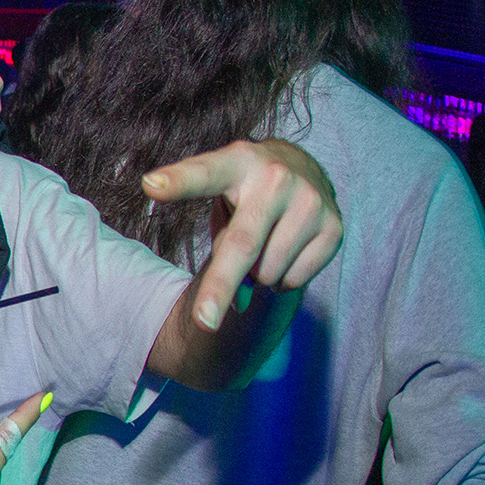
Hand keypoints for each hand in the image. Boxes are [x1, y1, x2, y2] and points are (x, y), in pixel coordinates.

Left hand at [140, 139, 341, 330]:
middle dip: (220, 287)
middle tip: (203, 323)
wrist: (304, 168)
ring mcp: (310, 200)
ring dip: (256, 274)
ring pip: (267, 271)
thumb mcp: (222, 191)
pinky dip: (282, 279)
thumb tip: (233, 295)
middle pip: (241, 245)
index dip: (178, 180)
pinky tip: (286, 250)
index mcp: (236, 162)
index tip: (150, 185)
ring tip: (262, 243)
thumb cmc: (244, 189)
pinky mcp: (334, 225)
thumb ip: (215, 233)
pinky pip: (294, 279)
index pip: (205, 173)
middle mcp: (276, 177)